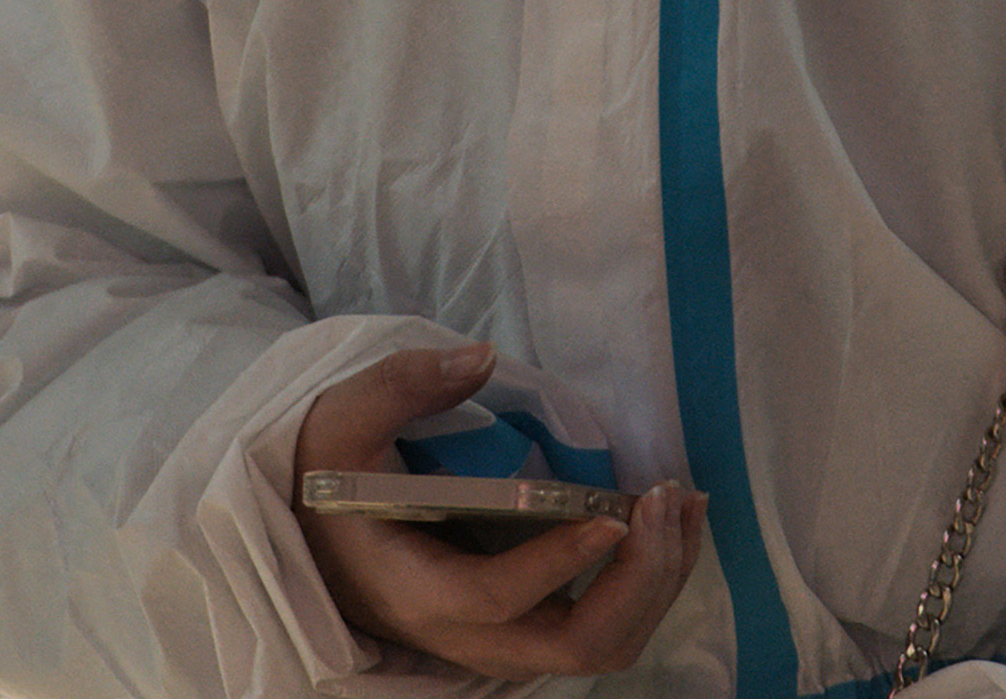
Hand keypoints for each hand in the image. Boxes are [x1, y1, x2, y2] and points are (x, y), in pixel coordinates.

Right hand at [292, 341, 703, 679]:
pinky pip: (603, 629)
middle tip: (665, 499)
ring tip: (686, 506)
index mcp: (418, 590)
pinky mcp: (527, 628)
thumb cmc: (330, 482)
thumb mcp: (341, 422)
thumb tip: (482, 358)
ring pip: (602, 647)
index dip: (560, 563)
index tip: (615, 514)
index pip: (497, 595)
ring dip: (657, 584)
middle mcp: (467, 635)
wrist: (319, 540)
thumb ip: (403, 384)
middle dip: (638, 579)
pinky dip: (649, 584)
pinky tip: (670, 523)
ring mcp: (503, 642)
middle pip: (575, 645)